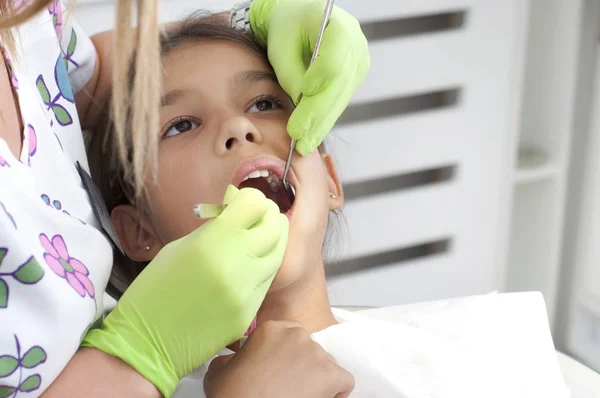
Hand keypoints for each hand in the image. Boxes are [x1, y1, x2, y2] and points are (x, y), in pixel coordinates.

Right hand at [83, 186, 288, 396]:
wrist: (146, 342)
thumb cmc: (155, 289)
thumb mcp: (179, 247)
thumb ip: (214, 228)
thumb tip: (236, 208)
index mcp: (213, 242)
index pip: (255, 204)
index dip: (250, 198)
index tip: (241, 203)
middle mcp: (237, 264)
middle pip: (275, 226)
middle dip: (268, 215)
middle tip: (257, 215)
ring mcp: (247, 292)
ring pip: (278, 254)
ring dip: (271, 240)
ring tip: (258, 236)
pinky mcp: (250, 313)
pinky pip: (266, 281)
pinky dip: (262, 268)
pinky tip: (249, 265)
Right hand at [204, 321, 354, 397]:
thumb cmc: (232, 393)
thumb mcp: (220, 369)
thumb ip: (231, 357)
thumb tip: (231, 359)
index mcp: (272, 329)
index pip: (289, 336)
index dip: (283, 355)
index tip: (276, 369)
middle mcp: (297, 336)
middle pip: (308, 349)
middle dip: (301, 366)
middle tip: (287, 385)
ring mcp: (316, 354)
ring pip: (326, 364)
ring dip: (316, 378)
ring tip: (300, 394)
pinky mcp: (331, 375)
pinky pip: (344, 381)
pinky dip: (337, 393)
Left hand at [250, 0, 369, 154]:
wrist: (300, 20)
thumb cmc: (287, 27)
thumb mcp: (280, 45)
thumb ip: (290, 74)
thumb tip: (301, 104)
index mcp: (338, 27)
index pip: (334, 60)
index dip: (320, 80)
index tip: (303, 95)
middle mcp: (356, 45)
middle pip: (338, 86)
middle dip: (317, 114)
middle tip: (299, 136)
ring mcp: (359, 63)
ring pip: (340, 99)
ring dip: (321, 124)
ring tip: (304, 144)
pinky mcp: (354, 78)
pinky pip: (339, 101)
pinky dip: (324, 119)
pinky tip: (311, 135)